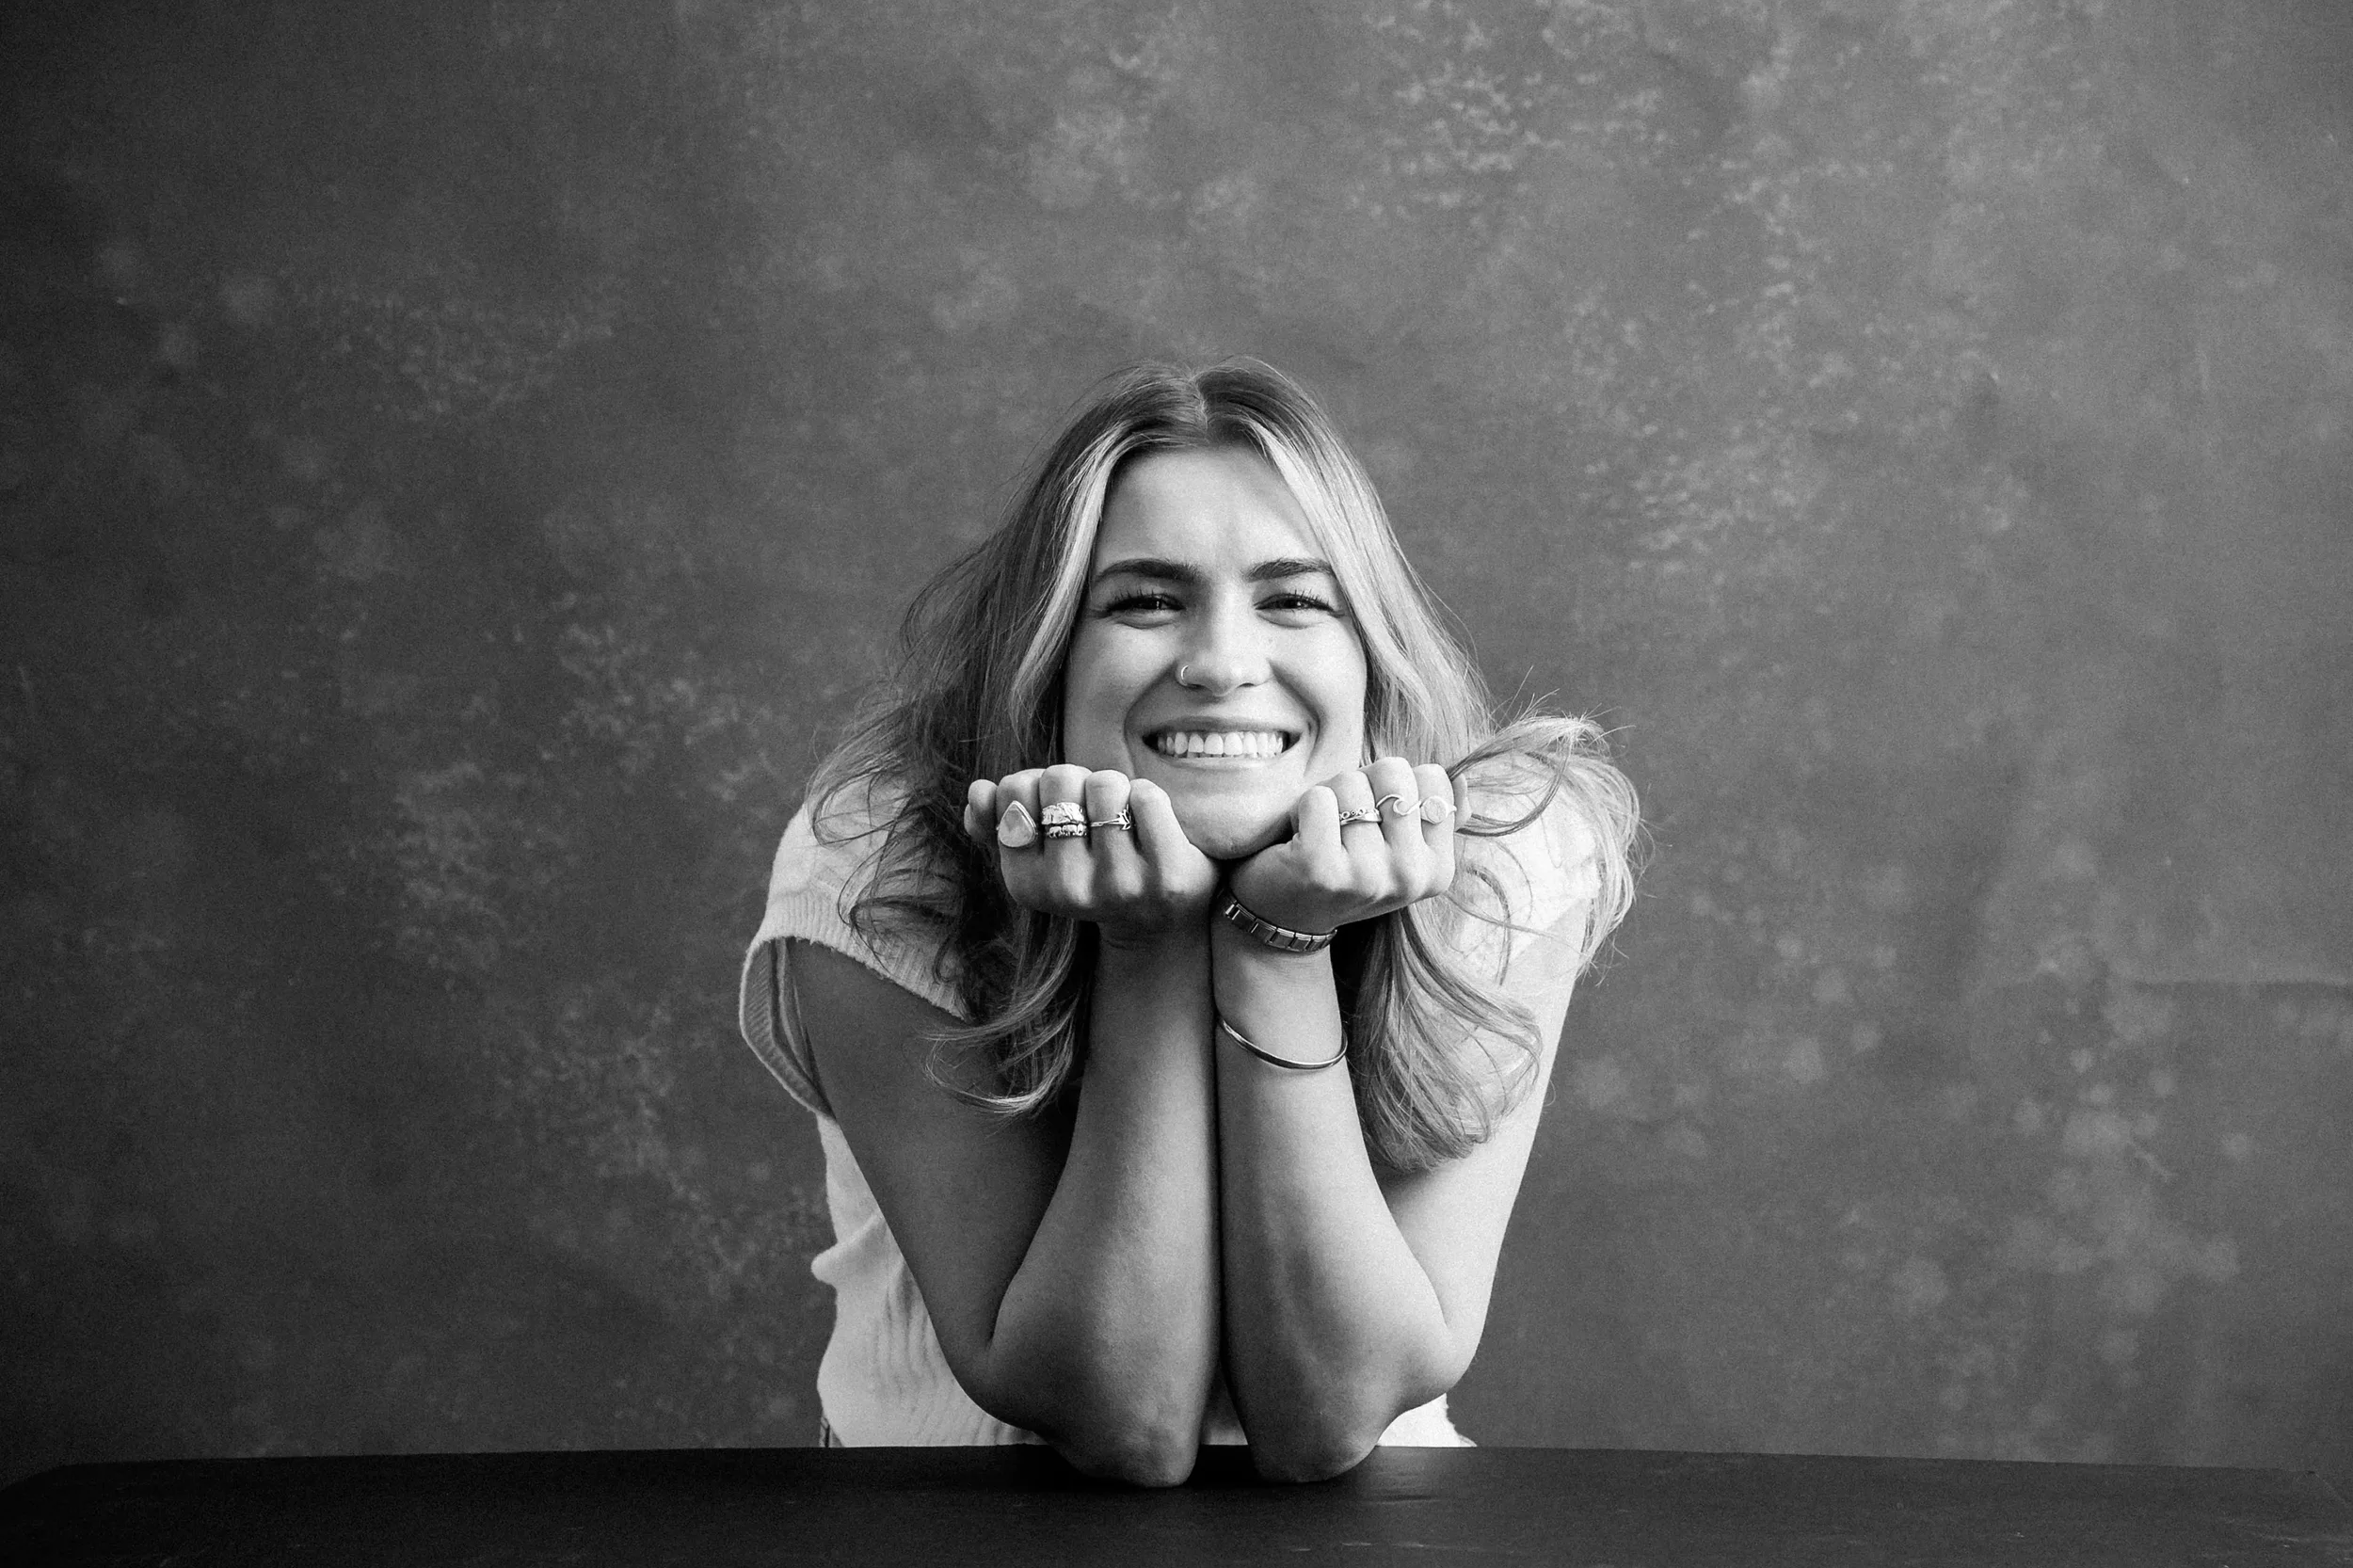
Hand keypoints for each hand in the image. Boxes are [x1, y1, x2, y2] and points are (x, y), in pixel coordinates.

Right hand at [964, 764, 1219, 947]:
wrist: (1156, 920)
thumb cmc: (1090, 874)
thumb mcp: (1037, 856)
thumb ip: (996, 824)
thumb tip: (978, 791)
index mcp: (1026, 885)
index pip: (1014, 789)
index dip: (1038, 785)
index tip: (1054, 812)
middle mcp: (1068, 890)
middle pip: (1059, 778)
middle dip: (1077, 782)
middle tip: (1090, 813)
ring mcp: (1119, 885)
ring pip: (1105, 783)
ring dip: (1116, 789)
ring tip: (1121, 821)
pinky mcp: (1165, 875)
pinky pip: (1146, 796)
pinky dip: (1148, 798)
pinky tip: (1149, 829)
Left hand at [1226, 756, 1465, 936]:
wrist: (1285, 920)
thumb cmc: (1346, 870)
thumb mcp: (1399, 852)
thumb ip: (1435, 819)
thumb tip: (1463, 780)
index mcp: (1438, 870)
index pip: (1433, 778)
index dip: (1396, 784)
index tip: (1378, 819)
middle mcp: (1410, 876)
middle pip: (1393, 771)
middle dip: (1361, 783)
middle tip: (1344, 821)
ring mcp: (1367, 875)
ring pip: (1350, 782)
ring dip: (1327, 798)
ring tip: (1321, 832)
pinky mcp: (1321, 868)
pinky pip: (1318, 797)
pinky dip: (1300, 809)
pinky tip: (1298, 839)